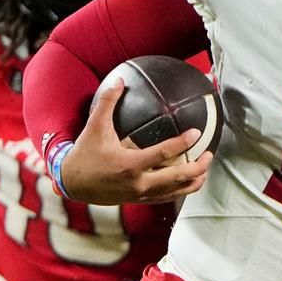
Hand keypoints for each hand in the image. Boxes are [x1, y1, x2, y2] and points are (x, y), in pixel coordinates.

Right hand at [59, 78, 213, 204]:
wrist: (72, 183)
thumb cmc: (85, 154)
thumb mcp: (95, 126)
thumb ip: (108, 102)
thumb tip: (120, 80)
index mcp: (130, 164)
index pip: (163, 154)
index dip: (182, 143)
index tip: (196, 133)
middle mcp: (138, 183)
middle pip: (177, 178)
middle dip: (197, 167)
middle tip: (209, 155)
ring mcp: (140, 194)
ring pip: (174, 193)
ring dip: (192, 182)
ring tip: (204, 171)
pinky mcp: (138, 200)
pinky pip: (164, 198)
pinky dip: (179, 191)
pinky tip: (187, 183)